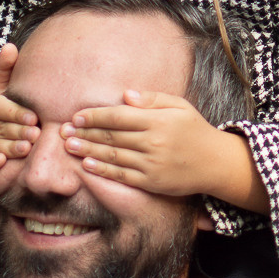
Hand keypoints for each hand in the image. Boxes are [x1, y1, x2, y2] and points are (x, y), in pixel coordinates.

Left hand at [60, 91, 224, 195]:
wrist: (215, 163)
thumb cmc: (195, 130)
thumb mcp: (179, 106)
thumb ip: (152, 99)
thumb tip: (124, 95)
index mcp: (158, 120)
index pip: (118, 116)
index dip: (95, 116)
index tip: (77, 116)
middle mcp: (153, 142)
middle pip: (111, 136)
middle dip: (85, 132)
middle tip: (63, 131)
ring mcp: (152, 163)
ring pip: (113, 155)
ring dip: (88, 150)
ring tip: (69, 145)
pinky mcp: (151, 181)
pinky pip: (122, 175)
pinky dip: (103, 169)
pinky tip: (87, 164)